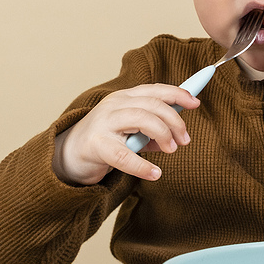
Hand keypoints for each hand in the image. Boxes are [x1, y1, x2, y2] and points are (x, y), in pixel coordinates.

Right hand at [52, 84, 199, 185]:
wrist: (68, 157)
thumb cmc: (104, 141)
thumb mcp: (131, 134)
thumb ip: (152, 134)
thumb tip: (177, 139)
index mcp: (124, 98)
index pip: (155, 90)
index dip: (177, 93)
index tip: (196, 102)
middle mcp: (114, 105)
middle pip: (152, 104)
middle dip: (175, 120)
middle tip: (184, 140)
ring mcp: (104, 123)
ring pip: (141, 119)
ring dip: (162, 134)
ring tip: (172, 150)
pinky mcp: (96, 145)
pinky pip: (124, 155)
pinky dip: (143, 165)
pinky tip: (155, 173)